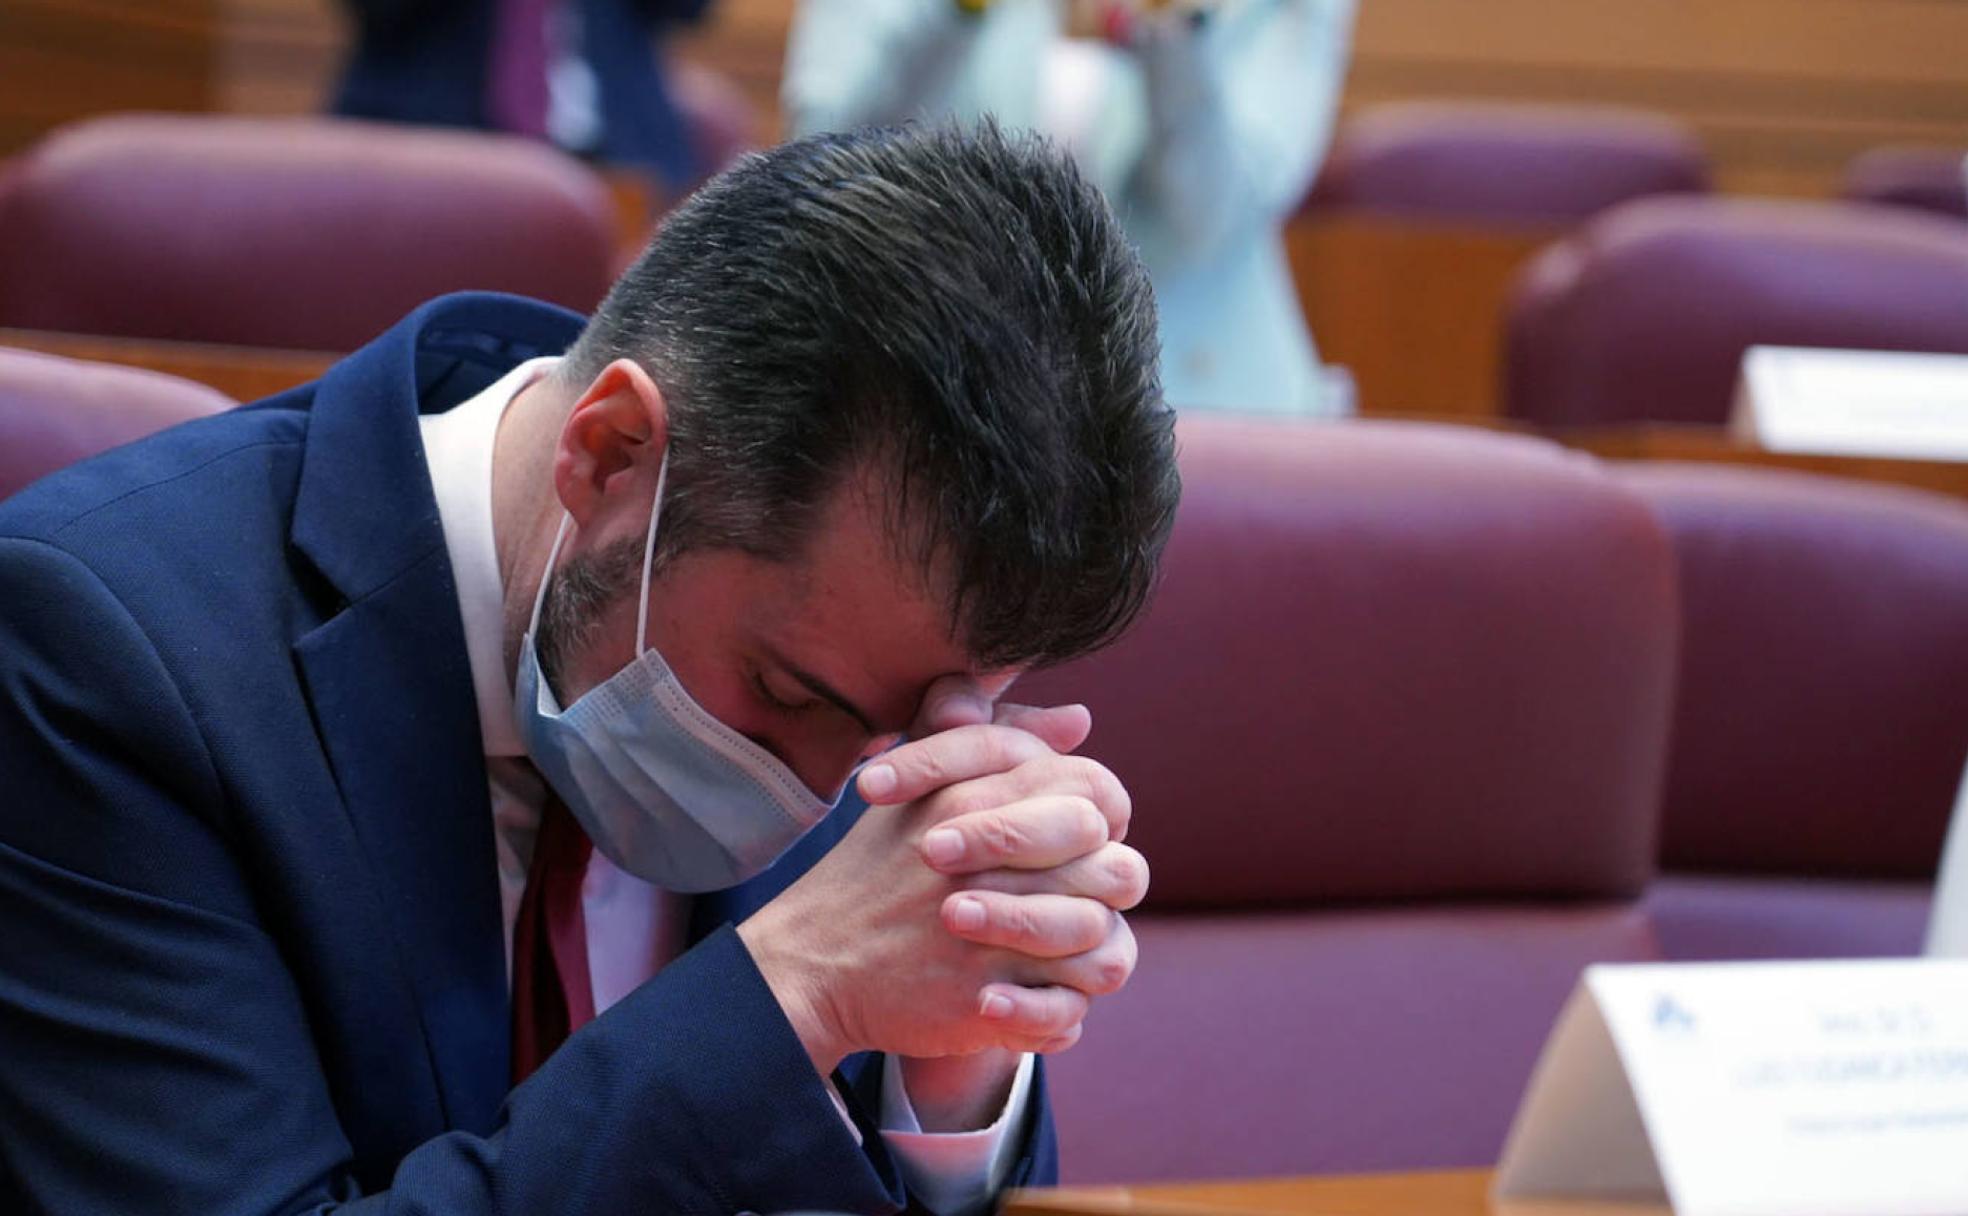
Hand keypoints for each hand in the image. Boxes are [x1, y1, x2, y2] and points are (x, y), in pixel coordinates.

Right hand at [887, 679, 1146, 1127]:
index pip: (1094, 793)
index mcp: (976, 794)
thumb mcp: (924, 783)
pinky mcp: (981, 998)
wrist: (813, 962)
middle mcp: (986, 859)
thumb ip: (998, 736)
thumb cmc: (878, 869)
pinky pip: (1069, 1011)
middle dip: (1103, 890)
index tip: (1068, 847)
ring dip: (1089, 952)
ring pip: (1103, 940)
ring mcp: (987, 933)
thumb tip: (1079, 718)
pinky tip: (1026, 998)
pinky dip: (1058, 1013)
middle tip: (1067, 903)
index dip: (1098, 824)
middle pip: (1118, 869)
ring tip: (1052, 955)